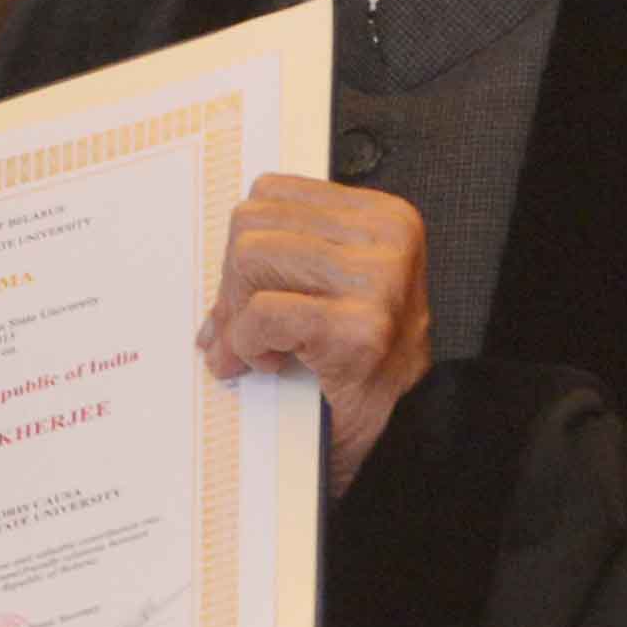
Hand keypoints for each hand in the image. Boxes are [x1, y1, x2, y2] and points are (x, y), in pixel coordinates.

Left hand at [199, 174, 432, 498]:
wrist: (408, 433)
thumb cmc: (367, 367)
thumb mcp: (337, 289)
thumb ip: (289, 258)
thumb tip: (217, 263)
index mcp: (384, 218)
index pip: (273, 193)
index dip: (243, 247)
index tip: (246, 292)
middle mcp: (387, 240)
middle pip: (254, 223)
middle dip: (231, 284)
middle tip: (238, 330)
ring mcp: (377, 283)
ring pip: (250, 261)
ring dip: (236, 316)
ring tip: (255, 350)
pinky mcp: (357, 330)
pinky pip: (262, 315)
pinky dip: (247, 344)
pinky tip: (268, 365)